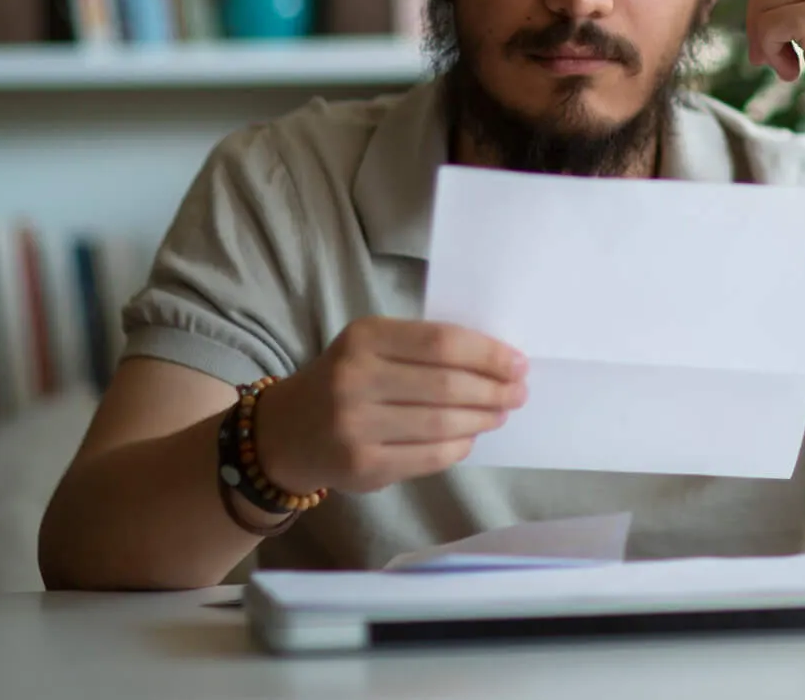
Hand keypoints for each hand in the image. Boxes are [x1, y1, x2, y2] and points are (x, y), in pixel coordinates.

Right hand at [255, 318, 526, 495]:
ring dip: (481, 419)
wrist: (287, 432)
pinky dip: (458, 447)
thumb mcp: (373, 347)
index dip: (487, 354)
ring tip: (499, 414)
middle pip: (446, 385)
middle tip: (517, 392)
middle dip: (493, 389)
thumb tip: (497, 363)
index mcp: (364, 338)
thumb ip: (424, 349)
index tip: (518, 363)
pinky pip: (428, 457)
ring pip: (441, 424)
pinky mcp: (361, 467)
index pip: (441, 343)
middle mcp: (354, 379)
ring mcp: (355, 426)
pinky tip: (470, 438)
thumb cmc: (346, 380)